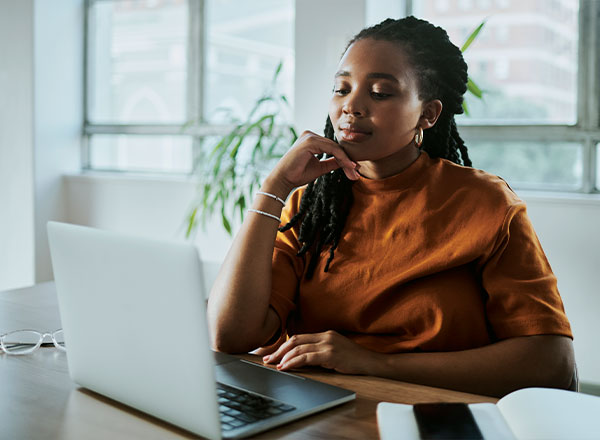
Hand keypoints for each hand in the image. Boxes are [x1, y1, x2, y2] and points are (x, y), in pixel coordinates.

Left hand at [261, 330, 375, 373]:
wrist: (371, 363)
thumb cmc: (354, 360)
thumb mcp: (335, 351)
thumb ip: (320, 351)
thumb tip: (300, 359)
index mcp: (325, 334)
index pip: (299, 337)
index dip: (284, 345)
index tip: (274, 354)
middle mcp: (325, 336)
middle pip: (295, 341)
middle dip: (279, 351)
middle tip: (267, 359)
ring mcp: (328, 344)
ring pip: (299, 348)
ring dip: (284, 357)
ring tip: (274, 365)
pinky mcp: (331, 355)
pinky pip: (307, 357)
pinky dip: (294, 362)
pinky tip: (286, 367)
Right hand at [266, 131, 359, 195]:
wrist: (283, 180)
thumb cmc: (298, 174)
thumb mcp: (320, 168)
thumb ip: (332, 162)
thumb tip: (347, 162)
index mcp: (312, 139)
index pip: (333, 147)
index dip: (345, 159)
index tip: (354, 170)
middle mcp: (310, 135)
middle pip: (336, 146)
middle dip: (347, 161)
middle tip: (357, 173)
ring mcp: (310, 136)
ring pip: (335, 148)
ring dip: (346, 161)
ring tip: (354, 172)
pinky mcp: (310, 141)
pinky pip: (331, 149)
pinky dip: (341, 158)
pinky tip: (348, 166)